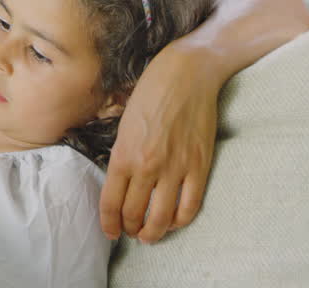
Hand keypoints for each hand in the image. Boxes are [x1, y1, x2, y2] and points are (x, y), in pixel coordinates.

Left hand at [99, 44, 220, 243]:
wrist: (186, 74)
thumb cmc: (151, 92)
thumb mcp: (124, 122)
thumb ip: (122, 153)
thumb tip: (119, 180)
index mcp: (124, 154)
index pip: (111, 202)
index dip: (109, 223)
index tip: (111, 232)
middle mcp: (147, 166)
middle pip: (134, 213)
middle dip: (129, 229)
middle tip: (130, 232)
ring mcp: (175, 168)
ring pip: (161, 217)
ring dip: (154, 232)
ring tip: (150, 235)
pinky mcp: (199, 166)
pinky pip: (190, 205)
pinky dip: (180, 220)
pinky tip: (174, 222)